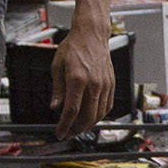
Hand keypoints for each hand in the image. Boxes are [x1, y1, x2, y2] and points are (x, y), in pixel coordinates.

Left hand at [51, 18, 114, 136]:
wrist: (92, 34)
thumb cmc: (73, 47)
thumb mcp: (57, 66)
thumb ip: (58, 89)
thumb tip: (56, 107)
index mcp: (77, 79)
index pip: (71, 110)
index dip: (65, 125)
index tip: (59, 133)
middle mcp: (93, 84)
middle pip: (87, 117)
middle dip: (76, 129)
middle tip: (67, 133)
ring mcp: (105, 84)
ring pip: (98, 114)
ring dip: (87, 125)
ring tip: (77, 128)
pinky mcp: (111, 84)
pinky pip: (107, 106)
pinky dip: (99, 116)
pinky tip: (91, 118)